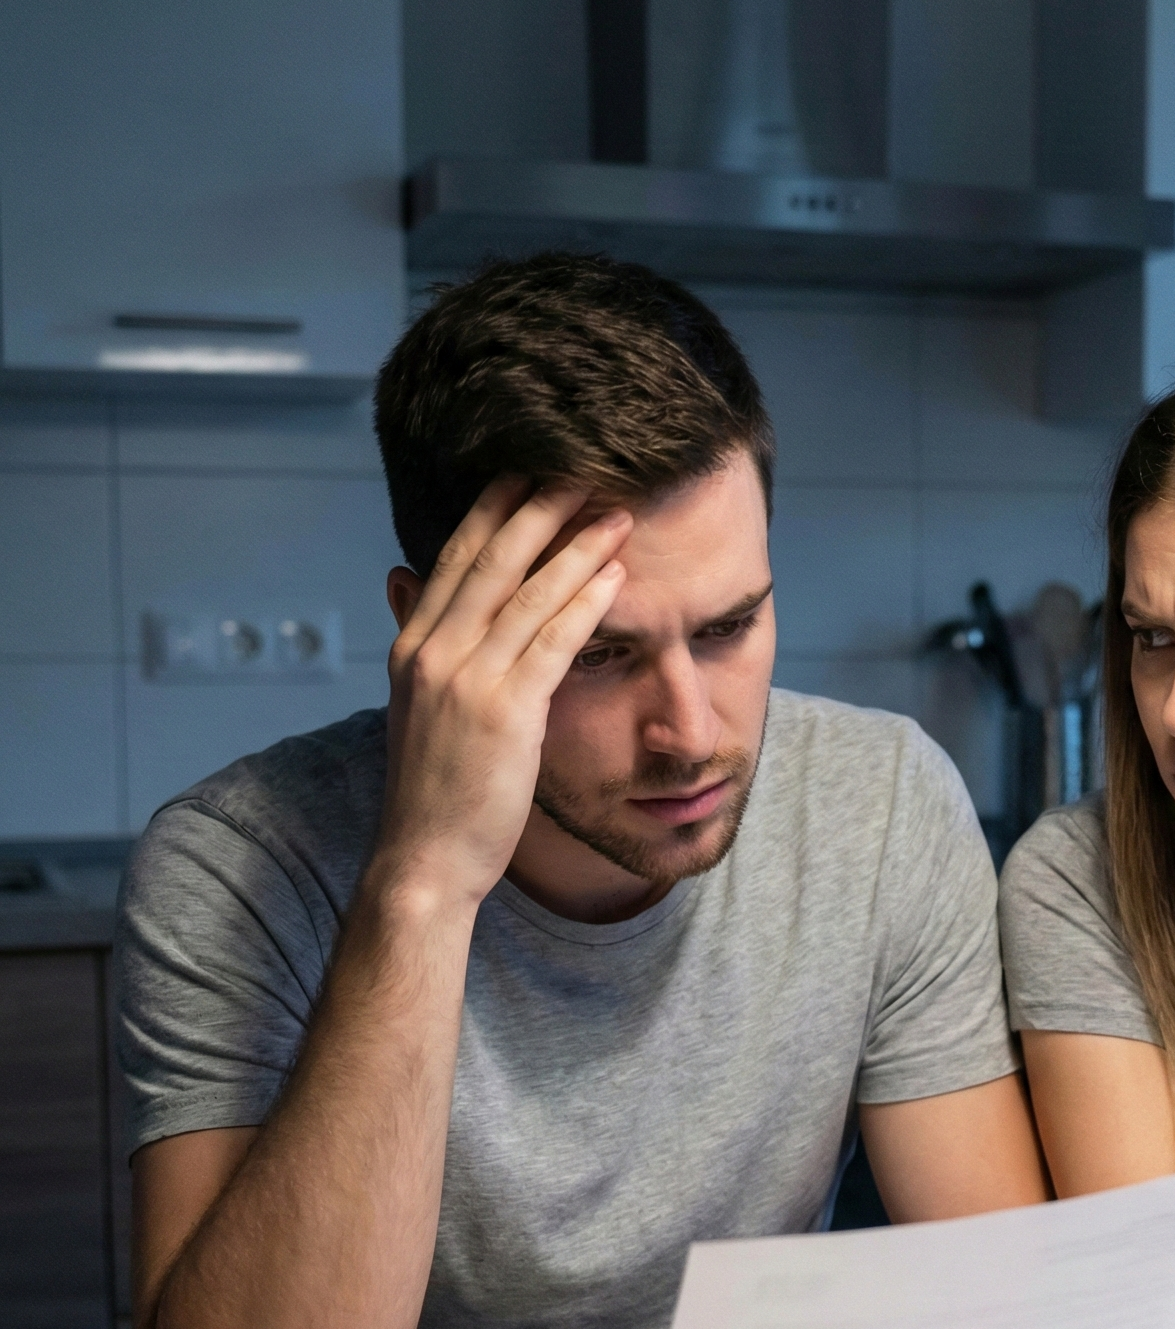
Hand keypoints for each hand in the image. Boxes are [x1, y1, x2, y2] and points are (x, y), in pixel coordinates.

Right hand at [375, 479, 631, 908]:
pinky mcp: (504, 712)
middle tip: (582, 469)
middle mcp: (432, 652)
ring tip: (618, 514)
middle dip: (539, 509)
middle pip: (491, 559)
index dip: (492, 511)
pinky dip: (586, 602)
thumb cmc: (434, 788)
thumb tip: (402, 578)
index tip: (528, 472)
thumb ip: (417, 638)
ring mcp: (465, 679)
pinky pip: (552, 641)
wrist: (425, 858)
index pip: (455, 559)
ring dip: (577, 548)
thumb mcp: (415, 703)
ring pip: (528, 593)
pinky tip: (616, 576)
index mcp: (412, 647)